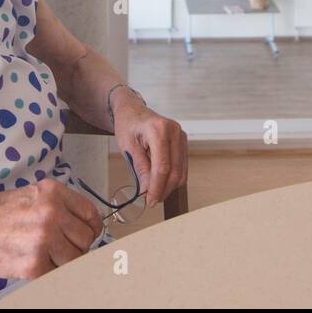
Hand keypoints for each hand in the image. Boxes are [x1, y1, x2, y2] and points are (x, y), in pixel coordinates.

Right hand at [0, 176, 103, 278]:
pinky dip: (51, 272)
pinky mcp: (35, 264)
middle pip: (86, 237)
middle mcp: (52, 213)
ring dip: (66, 260)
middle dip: (78, 245)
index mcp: (52, 193)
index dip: (92, 227)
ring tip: (49, 256)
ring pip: (76, 258)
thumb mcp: (29, 195)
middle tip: (63, 247)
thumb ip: (57, 205)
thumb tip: (81, 223)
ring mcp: (44, 239)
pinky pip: (58, 272)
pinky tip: (37, 263)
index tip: (89, 233)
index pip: (90, 213)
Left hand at [111, 93, 187, 208]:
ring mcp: (181, 136)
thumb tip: (147, 191)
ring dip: (169, 186)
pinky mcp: (183, 142)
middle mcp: (175, 131)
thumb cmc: (128, 125)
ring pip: (181, 171)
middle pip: (175, 171)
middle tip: (151, 201)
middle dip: (163, 190)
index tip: (149, 201)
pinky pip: (182, 166)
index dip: (157, 187)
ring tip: (154, 192)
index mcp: (159, 129)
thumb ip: (140, 168)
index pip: (162, 167)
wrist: (133, 111)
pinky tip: (160, 182)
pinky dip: (172, 178)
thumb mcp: (128, 146)